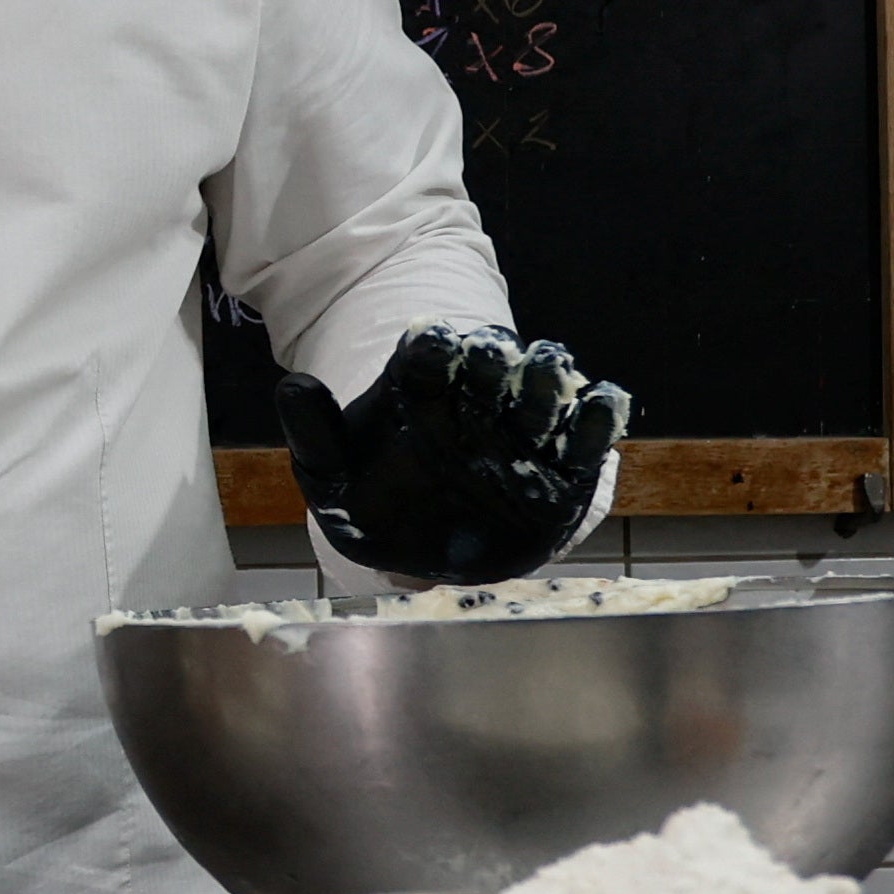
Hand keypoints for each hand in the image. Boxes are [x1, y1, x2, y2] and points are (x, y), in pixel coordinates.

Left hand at [276, 326, 629, 583]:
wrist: (425, 550)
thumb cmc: (375, 506)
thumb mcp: (333, 479)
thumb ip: (315, 434)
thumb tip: (293, 384)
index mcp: (422, 396)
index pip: (426, 361)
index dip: (431, 350)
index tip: (431, 342)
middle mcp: (476, 407)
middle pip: (490, 369)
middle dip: (493, 359)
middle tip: (492, 354)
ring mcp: (521, 436)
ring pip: (540, 394)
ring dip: (546, 378)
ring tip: (547, 368)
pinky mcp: (562, 471)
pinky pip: (585, 441)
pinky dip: (598, 418)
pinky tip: (601, 402)